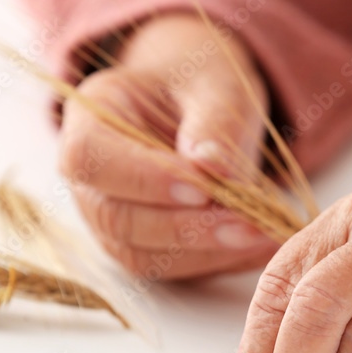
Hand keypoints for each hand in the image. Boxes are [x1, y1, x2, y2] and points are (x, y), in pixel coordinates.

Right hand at [59, 14, 277, 279]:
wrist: (201, 101)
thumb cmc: (200, 83)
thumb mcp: (216, 84)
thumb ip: (214, 121)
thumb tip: (213, 168)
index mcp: (91, 115)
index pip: (92, 158)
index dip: (142, 180)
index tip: (202, 188)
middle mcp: (89, 176)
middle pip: (117, 217)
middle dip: (185, 227)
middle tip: (247, 224)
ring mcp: (110, 216)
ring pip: (141, 254)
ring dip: (204, 253)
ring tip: (262, 236)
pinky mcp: (142, 246)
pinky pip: (172, 269)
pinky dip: (218, 262)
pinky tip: (260, 248)